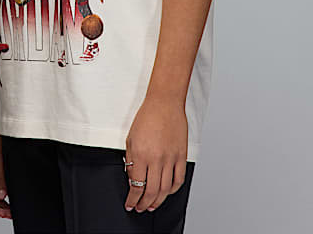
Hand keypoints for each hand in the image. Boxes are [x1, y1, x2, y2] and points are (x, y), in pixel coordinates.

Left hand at [123, 96, 187, 212]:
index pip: (136, 185)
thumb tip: (132, 177)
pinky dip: (172, 190)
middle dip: (144, 204)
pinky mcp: (181, 156)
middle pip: (151, 191)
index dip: (133, 199)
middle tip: (141, 208)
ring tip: (152, 205)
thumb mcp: (131, 138)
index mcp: (141, 154)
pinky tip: (166, 192)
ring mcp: (171, 159)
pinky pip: (178, 180)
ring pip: (165, 190)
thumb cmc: (146, 117)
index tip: (130, 204)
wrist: (164, 104)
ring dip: (158, 201)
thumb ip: (131, 159)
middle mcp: (156, 159)